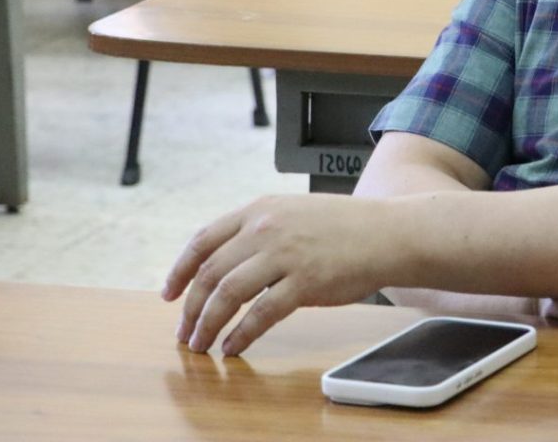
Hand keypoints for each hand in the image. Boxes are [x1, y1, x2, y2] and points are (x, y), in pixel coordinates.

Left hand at [162, 194, 384, 356]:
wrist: (388, 232)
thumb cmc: (345, 226)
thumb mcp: (293, 212)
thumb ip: (259, 229)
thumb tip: (225, 261)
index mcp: (259, 210)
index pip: (203, 240)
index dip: (179, 271)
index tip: (169, 294)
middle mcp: (266, 229)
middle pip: (210, 273)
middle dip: (190, 308)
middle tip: (184, 332)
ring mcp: (285, 255)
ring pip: (228, 294)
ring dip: (208, 324)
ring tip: (201, 345)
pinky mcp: (305, 282)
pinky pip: (261, 314)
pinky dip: (241, 335)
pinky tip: (233, 347)